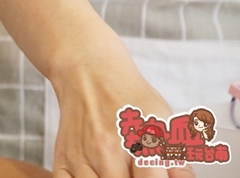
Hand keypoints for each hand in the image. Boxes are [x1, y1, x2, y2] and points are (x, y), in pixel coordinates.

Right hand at [50, 61, 194, 177]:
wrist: (88, 72)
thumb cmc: (126, 95)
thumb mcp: (163, 120)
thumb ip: (177, 160)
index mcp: (139, 142)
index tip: (153, 175)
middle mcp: (108, 152)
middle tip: (134, 169)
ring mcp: (82, 157)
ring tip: (117, 171)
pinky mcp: (63, 159)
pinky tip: (95, 175)